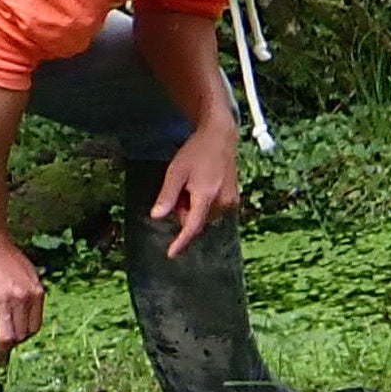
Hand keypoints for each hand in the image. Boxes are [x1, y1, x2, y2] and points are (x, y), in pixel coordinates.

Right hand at [0, 233, 43, 356]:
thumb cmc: (2, 253)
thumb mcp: (27, 271)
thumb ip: (29, 290)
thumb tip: (28, 307)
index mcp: (35, 292)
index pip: (34, 326)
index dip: (25, 338)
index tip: (16, 341)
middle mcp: (22, 299)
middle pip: (21, 334)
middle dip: (12, 350)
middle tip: (3, 358)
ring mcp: (2, 301)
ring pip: (6, 336)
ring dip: (0, 353)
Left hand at [147, 126, 242, 256]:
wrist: (221, 137)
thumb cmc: (196, 152)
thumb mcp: (175, 172)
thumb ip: (167, 196)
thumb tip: (157, 216)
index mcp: (206, 195)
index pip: (192, 226)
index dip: (181, 241)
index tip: (171, 254)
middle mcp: (222, 202)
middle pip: (196, 219)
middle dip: (184, 211)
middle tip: (180, 189)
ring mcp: (230, 201)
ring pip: (204, 215)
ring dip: (193, 206)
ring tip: (192, 183)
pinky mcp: (233, 198)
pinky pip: (213, 209)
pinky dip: (203, 203)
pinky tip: (201, 184)